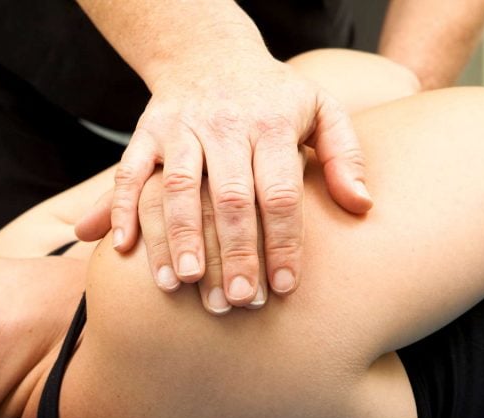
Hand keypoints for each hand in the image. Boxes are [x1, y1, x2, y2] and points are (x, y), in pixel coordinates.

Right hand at [77, 53, 371, 306]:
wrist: (210, 51)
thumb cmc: (273, 96)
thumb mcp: (321, 110)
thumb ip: (345, 156)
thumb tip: (362, 206)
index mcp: (272, 124)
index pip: (279, 191)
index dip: (282, 241)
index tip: (283, 287)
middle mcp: (226, 126)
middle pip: (230, 196)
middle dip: (233, 251)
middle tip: (236, 300)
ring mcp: (181, 128)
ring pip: (178, 186)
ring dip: (178, 236)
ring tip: (182, 282)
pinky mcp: (146, 132)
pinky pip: (128, 171)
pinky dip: (120, 208)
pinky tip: (123, 248)